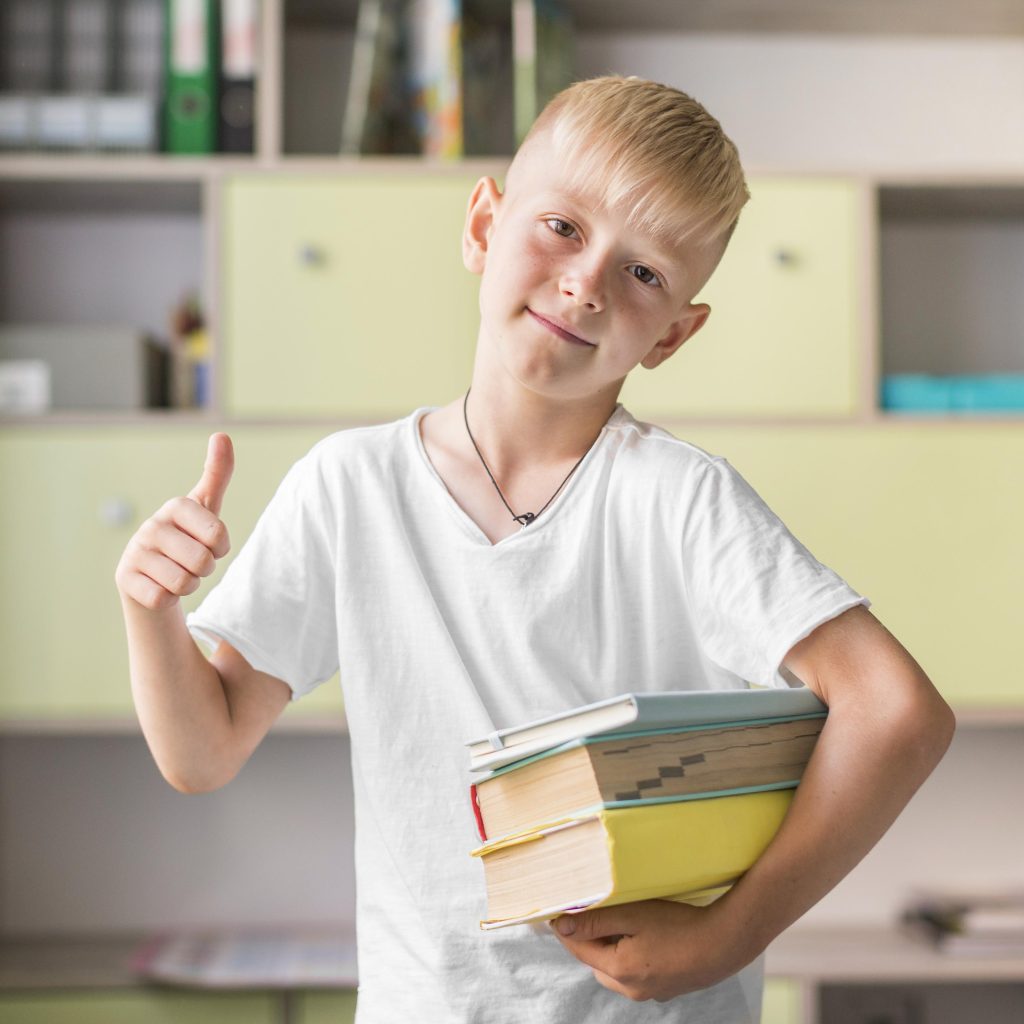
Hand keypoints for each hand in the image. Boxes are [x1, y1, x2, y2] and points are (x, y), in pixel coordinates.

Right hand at [115, 433, 233, 610]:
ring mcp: (135, 552)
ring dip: (188, 585)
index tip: (209, 543)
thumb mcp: (206, 508)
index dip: (220, 548)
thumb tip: (222, 434)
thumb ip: (218, 473)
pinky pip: (164, 599)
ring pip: (184, 584)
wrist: (152, 575)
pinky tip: (158, 586)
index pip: (218, 537)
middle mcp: (152, 525)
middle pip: (203, 563)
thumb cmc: (187, 538)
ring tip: (176, 573)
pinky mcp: (124, 579)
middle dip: (204, 570)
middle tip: (191, 562)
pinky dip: (168, 599)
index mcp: (176, 506)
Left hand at [549, 898, 750, 1002]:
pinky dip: (630, 956)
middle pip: (596, 962)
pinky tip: (644, 937)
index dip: (567, 929)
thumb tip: (562, 926)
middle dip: (590, 939)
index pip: (579, 949)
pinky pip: (636, 973)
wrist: (725, 943)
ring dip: (611, 949)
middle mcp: (631, 988)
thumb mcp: (633, 915)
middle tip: (592, 912)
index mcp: (619, 971)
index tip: (558, 912)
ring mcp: (650, 992)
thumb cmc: (678, 926)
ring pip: (615, 970)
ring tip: (620, 922)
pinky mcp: (666, 988)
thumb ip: (596, 920)